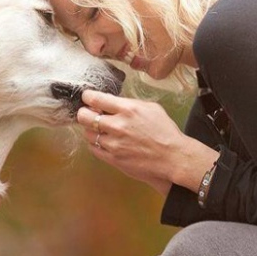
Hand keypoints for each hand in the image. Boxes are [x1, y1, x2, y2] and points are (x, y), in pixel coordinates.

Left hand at [78, 90, 216, 194]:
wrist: (172, 158)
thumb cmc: (165, 132)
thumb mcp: (151, 108)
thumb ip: (129, 103)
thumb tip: (112, 102)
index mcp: (128, 109)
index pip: (96, 99)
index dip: (88, 97)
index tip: (87, 98)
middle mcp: (118, 126)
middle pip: (84, 117)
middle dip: (84, 113)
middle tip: (89, 114)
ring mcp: (114, 144)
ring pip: (88, 133)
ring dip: (92, 130)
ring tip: (101, 129)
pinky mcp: (113, 158)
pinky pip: (93, 148)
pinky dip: (96, 143)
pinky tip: (105, 141)